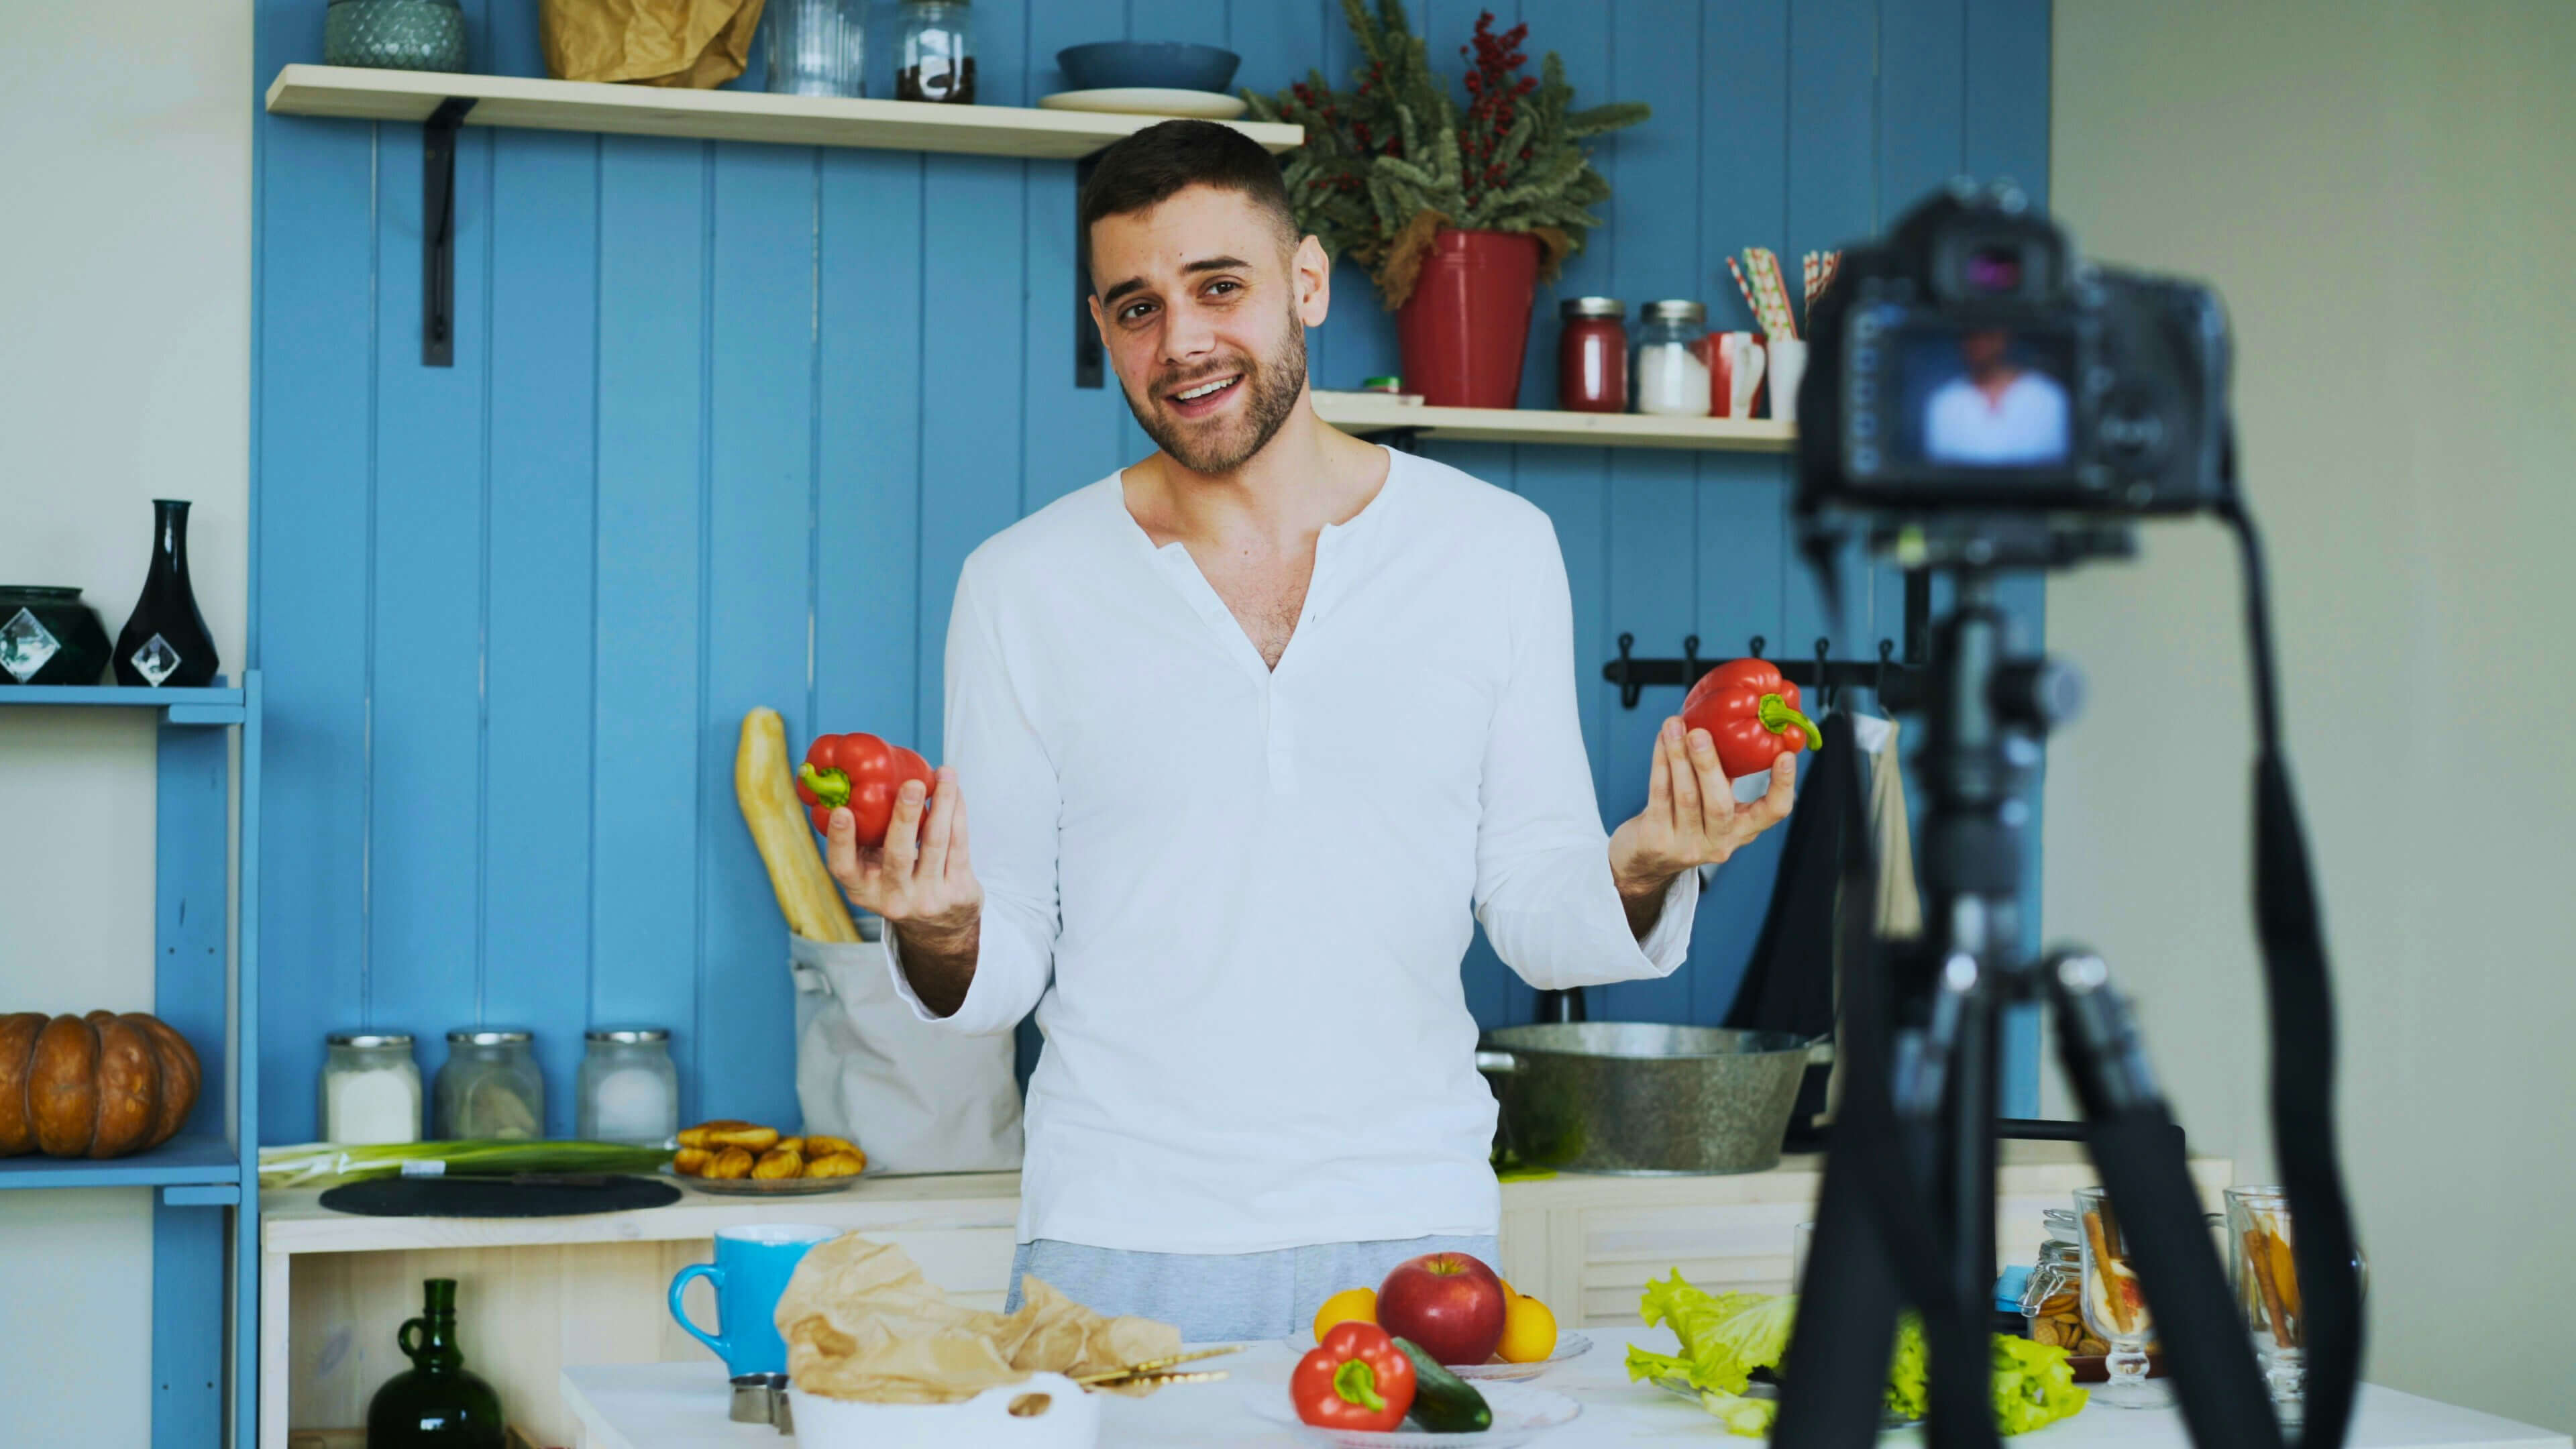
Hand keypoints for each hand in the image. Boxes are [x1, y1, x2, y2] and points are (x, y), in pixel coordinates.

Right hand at [824, 765, 982, 949]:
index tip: (842, 810)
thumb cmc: (900, 882)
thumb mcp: (874, 872)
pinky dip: (957, 813)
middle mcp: (894, 899)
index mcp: (863, 891)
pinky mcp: (958, 892)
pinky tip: (955, 792)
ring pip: (936, 843)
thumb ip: (866, 840)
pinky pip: (959, 845)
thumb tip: (859, 783)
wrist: (940, 927)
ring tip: (944, 774)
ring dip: (942, 803)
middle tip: (911, 785)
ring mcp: (928, 898)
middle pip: (899, 855)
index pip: (843, 868)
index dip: (840, 840)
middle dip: (905, 816)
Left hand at [1607, 716, 1797, 903]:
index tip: (1786, 755)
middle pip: (1719, 805)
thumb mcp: (1714, 801)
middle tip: (1700, 733)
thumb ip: (1726, 772)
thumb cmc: (1686, 818)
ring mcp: (1688, 845)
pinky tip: (1662, 741)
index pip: (1773, 812)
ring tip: (1675, 727)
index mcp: (1743, 829)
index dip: (1783, 786)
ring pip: (1686, 797)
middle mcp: (1720, 842)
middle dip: (1709, 766)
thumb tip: (1735, 721)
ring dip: (1679, 757)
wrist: (1647, 860)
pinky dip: (1660, 763)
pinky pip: (1660, 796)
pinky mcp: (1658, 840)